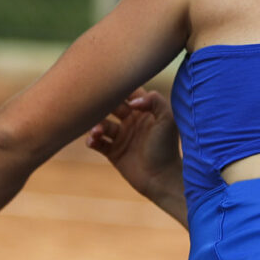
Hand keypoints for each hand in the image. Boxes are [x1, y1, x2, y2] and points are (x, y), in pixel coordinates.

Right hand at [87, 88, 186, 225]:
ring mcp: (122, 137)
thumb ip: (154, 101)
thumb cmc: (167, 147)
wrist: (162, 179)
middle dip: (102, 103)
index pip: (130, 92)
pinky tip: (93, 140)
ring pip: (102, 123)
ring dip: (97, 125)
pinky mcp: (113, 152)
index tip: (109, 81)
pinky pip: (97, 142)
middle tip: (94, 102)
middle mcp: (132, 121)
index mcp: (145, 111)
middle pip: (111, 105)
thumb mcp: (167, 119)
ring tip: (98, 131)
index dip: (120, 85)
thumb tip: (132, 101)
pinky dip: (91, 139)